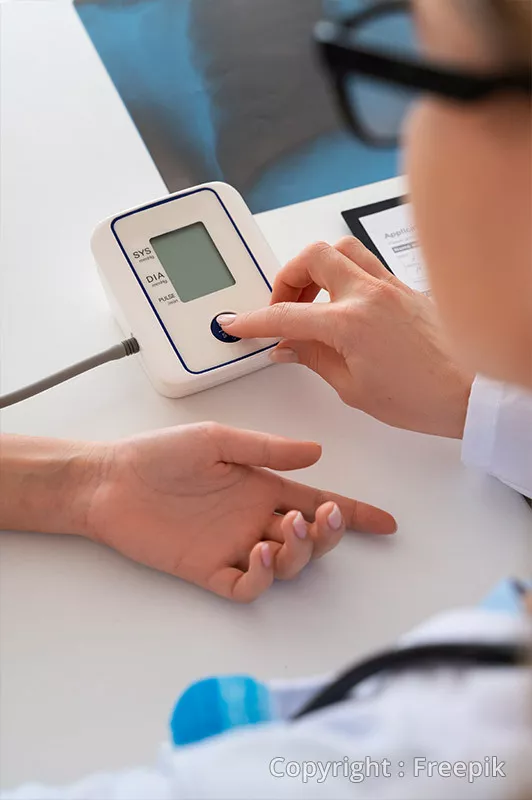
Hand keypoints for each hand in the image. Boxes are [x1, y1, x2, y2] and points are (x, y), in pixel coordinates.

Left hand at [88, 423, 395, 601]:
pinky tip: (258, 552)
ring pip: (287, 565)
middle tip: (323, 517)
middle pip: (311, 539)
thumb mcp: (218, 441)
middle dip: (329, 533)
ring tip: (286, 529)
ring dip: (299, 552)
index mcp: (262, 487)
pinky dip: (263, 577)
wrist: (112, 480)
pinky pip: (247, 586)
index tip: (386, 522)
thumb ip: (266, 449)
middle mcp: (254, 520)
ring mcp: (233, 547)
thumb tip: (317, 453)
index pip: (317, 502)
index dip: (355, 514)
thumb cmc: (161, 455)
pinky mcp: (208, 570)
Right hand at [219, 238, 472, 437]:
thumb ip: (314, 359)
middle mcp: (370, 294)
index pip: (286, 314)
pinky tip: (342, 303)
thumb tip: (288, 347)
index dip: (254, 320)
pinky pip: (366, 265)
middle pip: (313, 256)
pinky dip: (344, 275)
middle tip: (281, 306)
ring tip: (310, 299)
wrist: (472, 392)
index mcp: (351, 323)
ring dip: (317, 267)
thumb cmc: (425, 397)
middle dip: (286, 277)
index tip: (237, 324)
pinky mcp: (406, 288)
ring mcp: (391, 286)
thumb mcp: (354, 389)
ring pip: (342, 248)